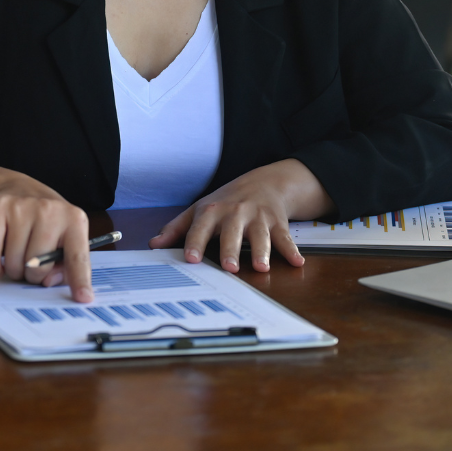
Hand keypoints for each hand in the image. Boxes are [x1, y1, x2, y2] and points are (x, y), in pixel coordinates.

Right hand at [0, 164, 94, 301]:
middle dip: (32, 275)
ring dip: (13, 269)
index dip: (80, 280)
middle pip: (38, 267)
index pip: (77, 256)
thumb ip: (64, 266)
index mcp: (74, 219)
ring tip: (18, 255)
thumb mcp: (64, 237)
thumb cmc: (46, 221)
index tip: (84, 298)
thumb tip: (48, 282)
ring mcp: (22, 207)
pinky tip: (0, 259)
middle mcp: (49, 210)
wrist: (16, 188)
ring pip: (13, 262)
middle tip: (31, 264)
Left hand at [150, 159, 333, 273]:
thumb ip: (177, 229)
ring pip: (260, 235)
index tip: (190, 258)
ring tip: (262, 267)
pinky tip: (297, 262)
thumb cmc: (226, 202)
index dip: (194, 242)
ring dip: (262, 251)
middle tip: (229, 268)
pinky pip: (285, 237)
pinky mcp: (278, 222)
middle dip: (230, 249)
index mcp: (212, 211)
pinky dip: (292, 250)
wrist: (264, 182)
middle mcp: (235, 213)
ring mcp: (258, 217)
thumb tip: (153, 245)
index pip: (200, 228)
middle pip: (232, 233)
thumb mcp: (199, 210)